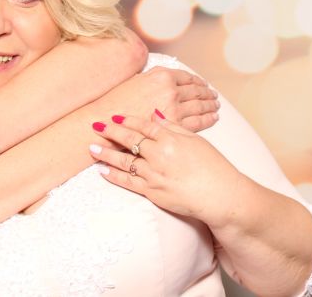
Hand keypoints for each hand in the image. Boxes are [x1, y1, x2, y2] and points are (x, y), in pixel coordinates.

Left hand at [89, 115, 242, 226]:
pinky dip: (114, 176)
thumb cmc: (212, 167)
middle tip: (95, 126)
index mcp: (171, 139)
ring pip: (125, 161)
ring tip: (91, 148)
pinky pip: (128, 182)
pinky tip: (102, 171)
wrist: (220, 195)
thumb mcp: (195, 140)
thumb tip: (155, 114)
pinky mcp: (153, 192)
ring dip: (106, 154)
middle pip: (130, 140)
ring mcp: (154, 174)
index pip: (144, 126)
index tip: (114, 116)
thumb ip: (173, 127)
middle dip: (111, 132)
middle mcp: (160, 155)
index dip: (128, 120)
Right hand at [105, 68, 218, 131]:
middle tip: (213, 96)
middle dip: (207, 94)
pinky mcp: (175, 126)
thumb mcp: (136, 80)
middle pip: (196, 92)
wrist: (107, 120)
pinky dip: (208, 120)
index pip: (187, 77)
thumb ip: (153, 77)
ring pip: (200, 106)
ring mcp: (174, 108)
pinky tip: (213, 118)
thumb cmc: (118, 101)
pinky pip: (198, 122)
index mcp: (162, 76)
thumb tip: (164, 77)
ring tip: (215, 106)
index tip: (203, 84)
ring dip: (210, 106)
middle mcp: (170, 90)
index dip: (198, 81)